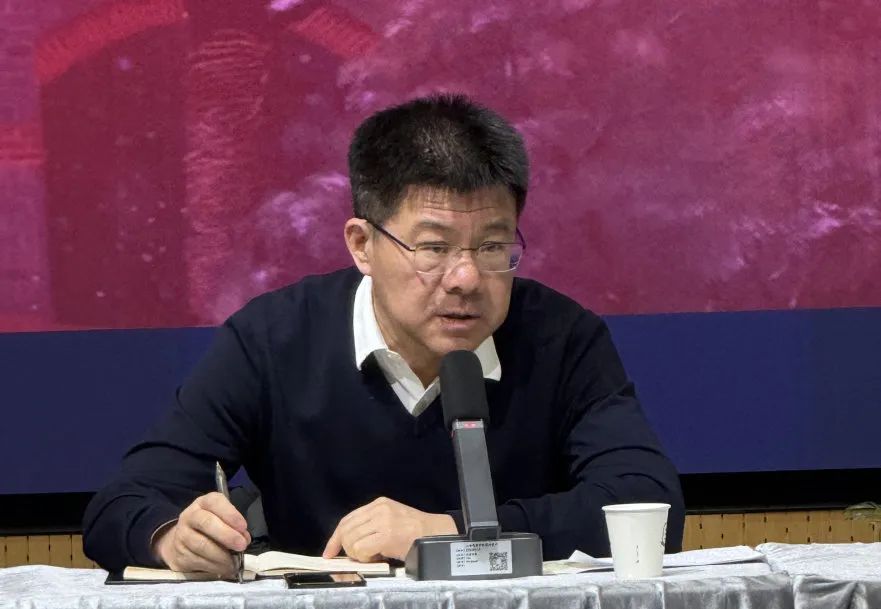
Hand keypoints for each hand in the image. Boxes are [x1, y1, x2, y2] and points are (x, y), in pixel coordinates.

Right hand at [152, 492, 250, 575]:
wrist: (183, 542)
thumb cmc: (210, 527)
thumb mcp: (222, 518)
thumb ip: (235, 525)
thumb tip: (244, 539)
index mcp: (204, 503)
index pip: (215, 502)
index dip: (230, 514)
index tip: (243, 527)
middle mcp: (190, 516)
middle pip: (206, 523)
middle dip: (227, 535)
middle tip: (241, 546)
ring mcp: (182, 535)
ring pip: (201, 545)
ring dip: (221, 556)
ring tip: (234, 562)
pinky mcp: (179, 554)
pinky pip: (198, 561)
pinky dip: (214, 566)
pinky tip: (224, 568)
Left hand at [322, 497, 456, 561]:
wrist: (436, 534)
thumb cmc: (416, 532)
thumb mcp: (391, 520)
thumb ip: (371, 525)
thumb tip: (349, 543)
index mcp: (379, 504)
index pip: (348, 519)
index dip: (335, 538)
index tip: (329, 551)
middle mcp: (378, 509)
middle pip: (346, 530)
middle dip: (347, 548)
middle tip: (361, 556)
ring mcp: (382, 520)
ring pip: (351, 540)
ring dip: (359, 554)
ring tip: (374, 555)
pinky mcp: (386, 534)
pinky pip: (361, 549)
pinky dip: (365, 557)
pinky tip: (378, 556)